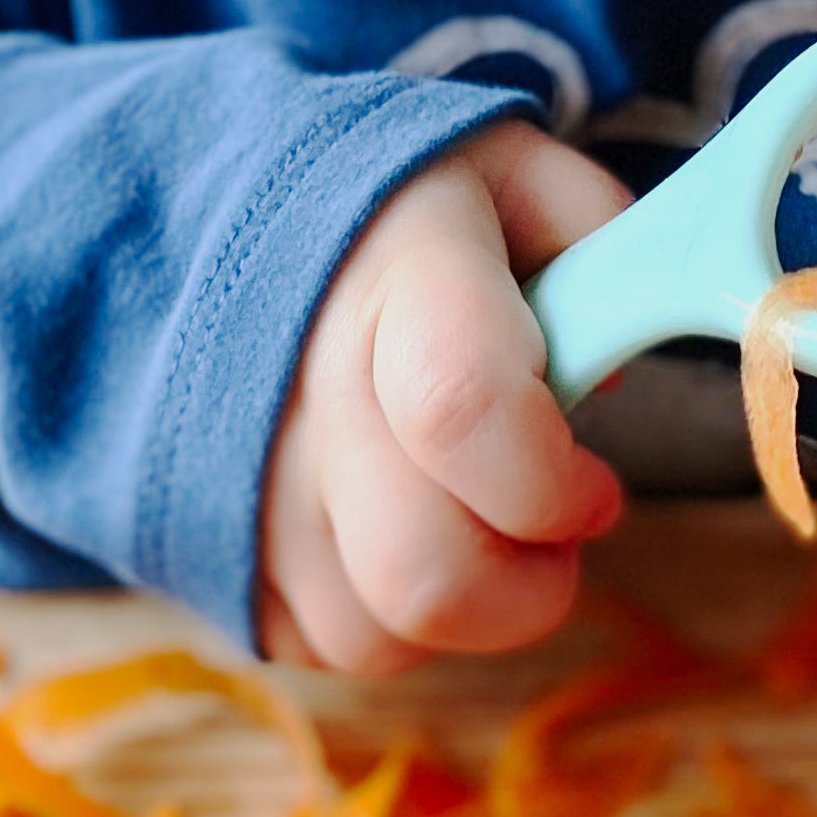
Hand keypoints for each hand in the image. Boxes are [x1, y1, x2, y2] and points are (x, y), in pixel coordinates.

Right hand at [260, 120, 630, 675]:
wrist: (228, 205)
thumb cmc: (404, 201)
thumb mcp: (518, 172)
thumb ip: (598, 241)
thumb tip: (608, 379)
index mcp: (395, 273)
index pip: (462, 409)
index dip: (552, 483)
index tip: (598, 487)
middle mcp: (300, 384)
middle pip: (421, 572)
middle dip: (529, 590)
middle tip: (556, 531)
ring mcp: (240, 475)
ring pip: (371, 632)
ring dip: (458, 609)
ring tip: (475, 523)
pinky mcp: (208, 547)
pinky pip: (314, 644)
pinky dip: (380, 617)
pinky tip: (401, 533)